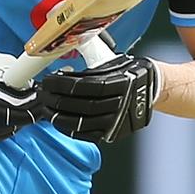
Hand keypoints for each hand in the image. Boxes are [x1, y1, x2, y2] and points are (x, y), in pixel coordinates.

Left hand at [40, 54, 159, 143]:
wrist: (151, 88)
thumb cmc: (128, 72)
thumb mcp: (112, 61)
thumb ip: (90, 63)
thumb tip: (64, 59)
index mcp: (121, 82)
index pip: (84, 86)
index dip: (62, 84)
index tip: (48, 81)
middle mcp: (121, 104)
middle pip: (81, 105)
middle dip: (56, 100)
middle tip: (42, 93)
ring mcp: (116, 121)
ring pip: (82, 122)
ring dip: (58, 116)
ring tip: (46, 107)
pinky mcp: (112, 133)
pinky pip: (86, 134)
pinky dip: (69, 129)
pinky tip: (57, 121)